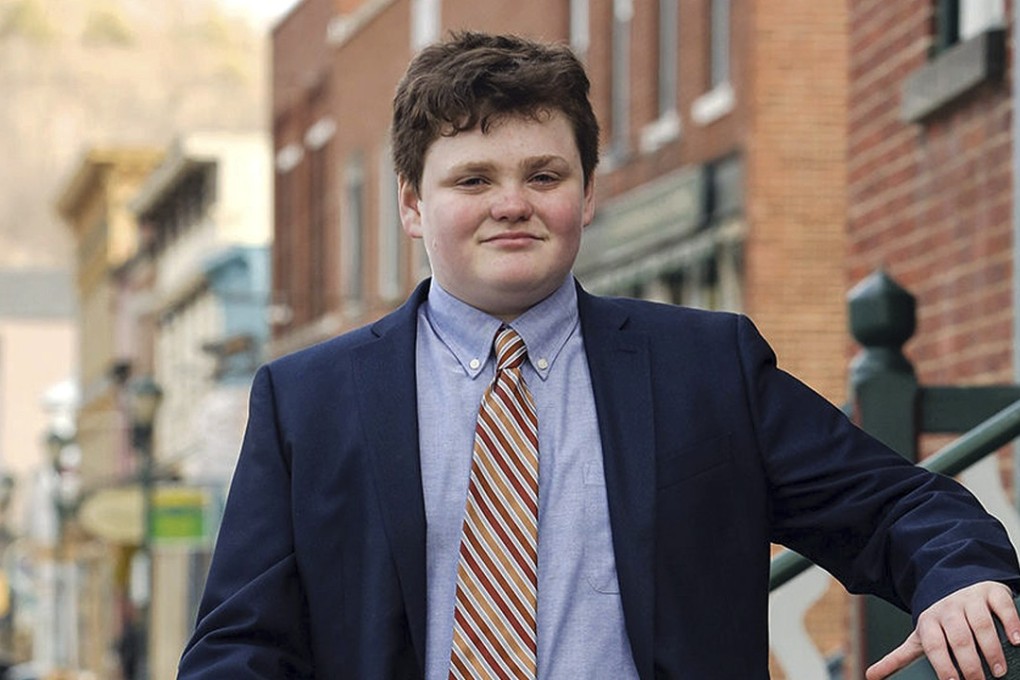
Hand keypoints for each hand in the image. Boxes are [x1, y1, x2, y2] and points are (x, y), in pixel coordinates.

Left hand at [866, 582, 1019, 679]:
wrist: (953, 581)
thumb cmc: (939, 620)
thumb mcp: (918, 636)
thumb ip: (898, 658)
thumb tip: (870, 676)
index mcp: (929, 621)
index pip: (934, 645)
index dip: (943, 665)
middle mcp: (948, 609)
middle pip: (959, 638)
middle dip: (970, 663)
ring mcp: (970, 599)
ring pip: (981, 624)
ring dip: (991, 648)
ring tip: (999, 670)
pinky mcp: (991, 593)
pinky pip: (1001, 607)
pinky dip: (1011, 623)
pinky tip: (1016, 640)